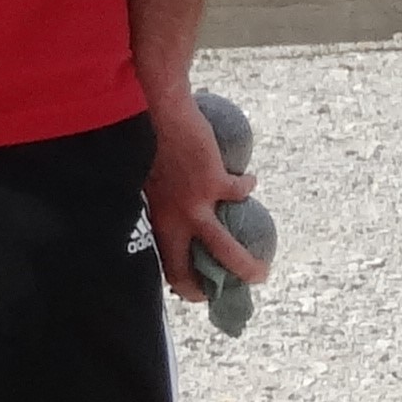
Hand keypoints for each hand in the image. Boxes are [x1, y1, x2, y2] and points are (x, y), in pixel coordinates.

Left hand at [143, 84, 263, 305]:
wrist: (156, 110)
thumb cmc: (145, 139)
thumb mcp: (141, 178)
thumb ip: (154, 199)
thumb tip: (166, 207)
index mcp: (153, 220)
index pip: (163, 264)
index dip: (181, 284)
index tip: (196, 290)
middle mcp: (171, 219)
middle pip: (191, 269)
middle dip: (213, 288)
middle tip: (228, 292)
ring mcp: (193, 204)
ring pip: (224, 248)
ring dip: (246, 266)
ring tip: (260, 272)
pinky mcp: (214, 182)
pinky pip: (240, 192)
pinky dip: (247, 186)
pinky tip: (249, 181)